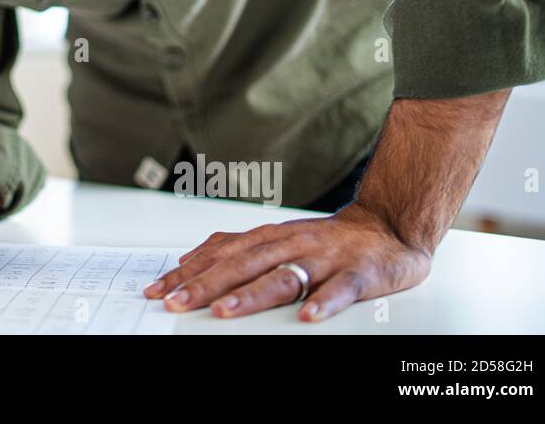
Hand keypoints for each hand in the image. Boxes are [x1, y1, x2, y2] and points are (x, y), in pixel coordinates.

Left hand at [142, 202, 431, 320]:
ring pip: (284, 276)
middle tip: (177, 302)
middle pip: (243, 265)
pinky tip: (308, 317)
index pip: (219, 255)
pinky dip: (325, 301)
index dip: (187, 272)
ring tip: (224, 311)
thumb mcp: (275, 238)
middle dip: (206, 284)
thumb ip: (235, 248)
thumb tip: (188, 259)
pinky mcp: (358, 274)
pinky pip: (341, 290)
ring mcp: (324, 259)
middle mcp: (291, 244)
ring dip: (252, 294)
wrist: (387, 227)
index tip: (157, 289)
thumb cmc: (327, 240)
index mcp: (269, 238)